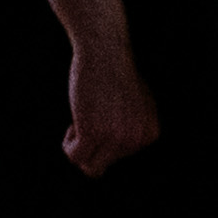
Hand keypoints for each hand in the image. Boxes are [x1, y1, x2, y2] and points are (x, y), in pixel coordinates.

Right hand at [63, 35, 160, 175]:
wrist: (106, 52)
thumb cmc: (116, 74)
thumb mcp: (137, 103)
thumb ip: (134, 126)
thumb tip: (121, 147)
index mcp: (149, 134)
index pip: (121, 156)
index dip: (105, 139)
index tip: (103, 114)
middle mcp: (137, 141)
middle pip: (105, 163)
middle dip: (91, 145)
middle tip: (89, 118)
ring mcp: (116, 139)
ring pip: (89, 165)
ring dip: (79, 147)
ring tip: (81, 121)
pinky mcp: (93, 133)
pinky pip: (75, 156)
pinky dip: (68, 144)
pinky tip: (73, 123)